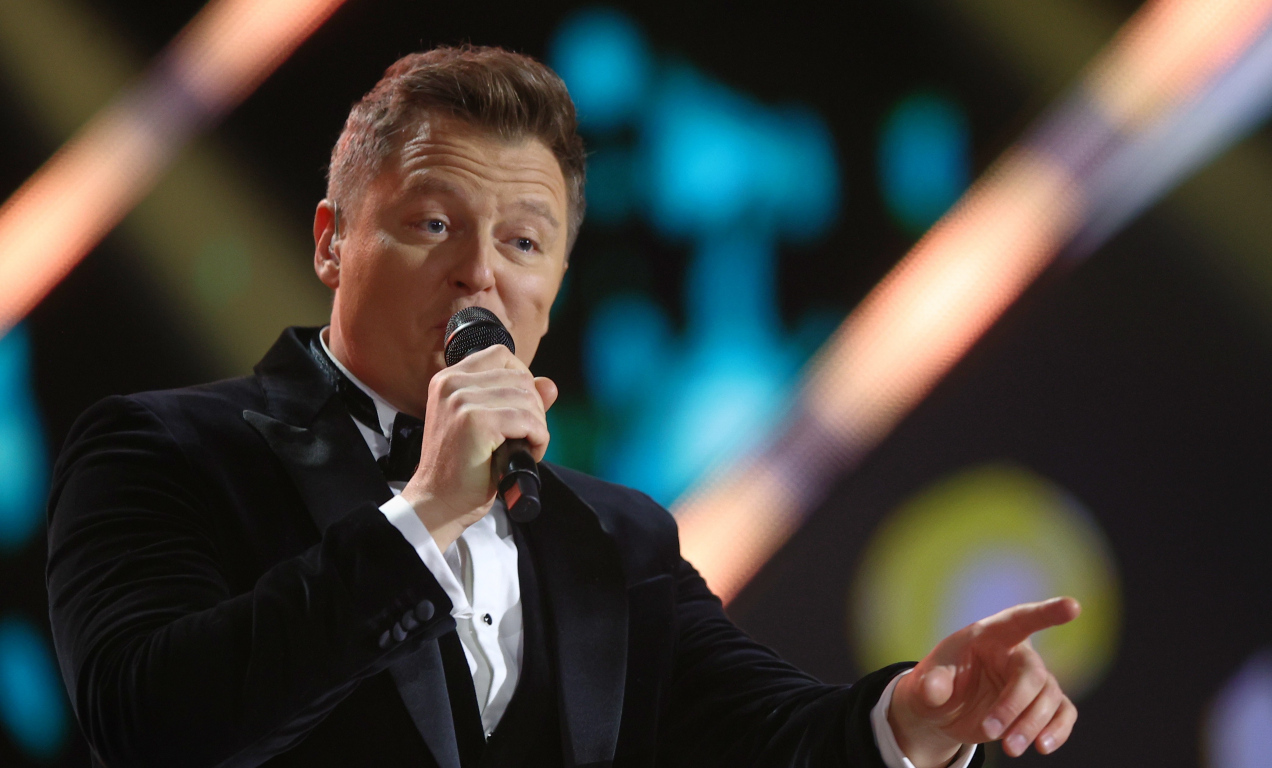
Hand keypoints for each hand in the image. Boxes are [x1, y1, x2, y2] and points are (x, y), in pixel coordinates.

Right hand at [400, 344, 557, 549]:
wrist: (439, 502)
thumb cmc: (462, 467)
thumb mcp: (488, 424)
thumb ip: (517, 399)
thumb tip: (549, 385)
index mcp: (449, 379)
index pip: (501, 355)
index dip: (523, 379)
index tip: (521, 409)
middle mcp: (452, 384)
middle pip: (520, 377)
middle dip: (534, 408)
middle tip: (526, 436)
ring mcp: (462, 401)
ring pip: (527, 398)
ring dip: (537, 427)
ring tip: (525, 448)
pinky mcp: (476, 422)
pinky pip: (527, 421)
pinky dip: (538, 439)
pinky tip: (527, 454)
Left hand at [888, 597, 1080, 766]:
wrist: (943, 711)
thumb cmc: (936, 684)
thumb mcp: (924, 681)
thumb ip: (930, 683)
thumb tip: (934, 690)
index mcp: (989, 635)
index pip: (1020, 619)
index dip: (1046, 613)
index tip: (1073, 607)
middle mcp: (1016, 654)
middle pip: (1033, 674)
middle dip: (1015, 706)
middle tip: (992, 733)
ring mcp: (1032, 680)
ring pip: (1049, 698)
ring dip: (1032, 725)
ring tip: (1010, 749)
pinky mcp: (1040, 705)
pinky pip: (1063, 713)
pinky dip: (1058, 730)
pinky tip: (1043, 746)